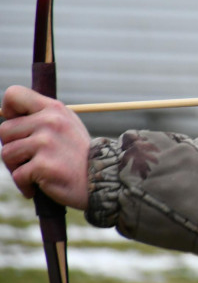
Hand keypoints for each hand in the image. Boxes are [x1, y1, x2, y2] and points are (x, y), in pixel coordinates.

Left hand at [0, 86, 90, 209]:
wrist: (103, 178)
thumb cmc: (79, 154)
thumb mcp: (66, 125)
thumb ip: (41, 117)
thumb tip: (8, 116)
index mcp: (54, 109)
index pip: (14, 94)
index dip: (8, 110)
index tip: (18, 127)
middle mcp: (50, 122)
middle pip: (5, 130)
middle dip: (12, 147)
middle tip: (28, 159)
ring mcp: (46, 143)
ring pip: (7, 153)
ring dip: (16, 167)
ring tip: (34, 173)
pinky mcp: (44, 165)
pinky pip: (17, 175)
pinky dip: (24, 185)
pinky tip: (36, 187)